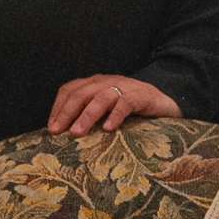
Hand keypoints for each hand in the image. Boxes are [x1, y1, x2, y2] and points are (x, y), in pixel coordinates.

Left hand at [48, 74, 181, 135]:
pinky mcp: (141, 95)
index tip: (51, 128)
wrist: (166, 103)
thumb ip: (90, 118)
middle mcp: (107, 82)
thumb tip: (66, 137)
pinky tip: (108, 128)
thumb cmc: (133, 112)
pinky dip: (115, 114)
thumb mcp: (107, 113)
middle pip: (81, 93)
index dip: (58, 107)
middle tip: (57, 132)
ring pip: (101, 97)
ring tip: (77, 133)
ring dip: (86, 115)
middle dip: (67, 112)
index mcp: (95, 84)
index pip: (70, 89)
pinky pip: (125, 102)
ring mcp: (125, 87)